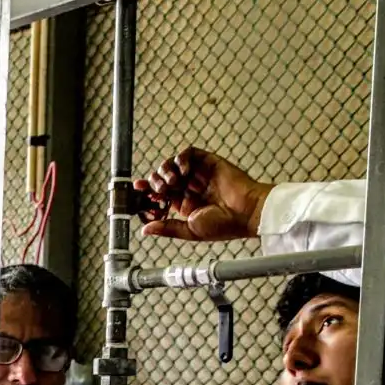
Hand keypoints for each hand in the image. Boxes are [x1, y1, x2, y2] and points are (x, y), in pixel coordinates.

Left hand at [134, 148, 274, 241]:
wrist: (246, 213)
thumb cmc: (224, 225)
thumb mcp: (189, 230)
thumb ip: (167, 228)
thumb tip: (145, 230)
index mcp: (184, 205)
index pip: (159, 194)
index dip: (147, 191)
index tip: (138, 189)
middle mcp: (189, 188)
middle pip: (162, 177)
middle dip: (156, 182)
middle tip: (160, 190)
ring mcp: (198, 174)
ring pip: (172, 164)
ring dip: (166, 170)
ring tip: (173, 182)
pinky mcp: (208, 162)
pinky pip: (189, 154)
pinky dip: (182, 158)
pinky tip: (184, 170)